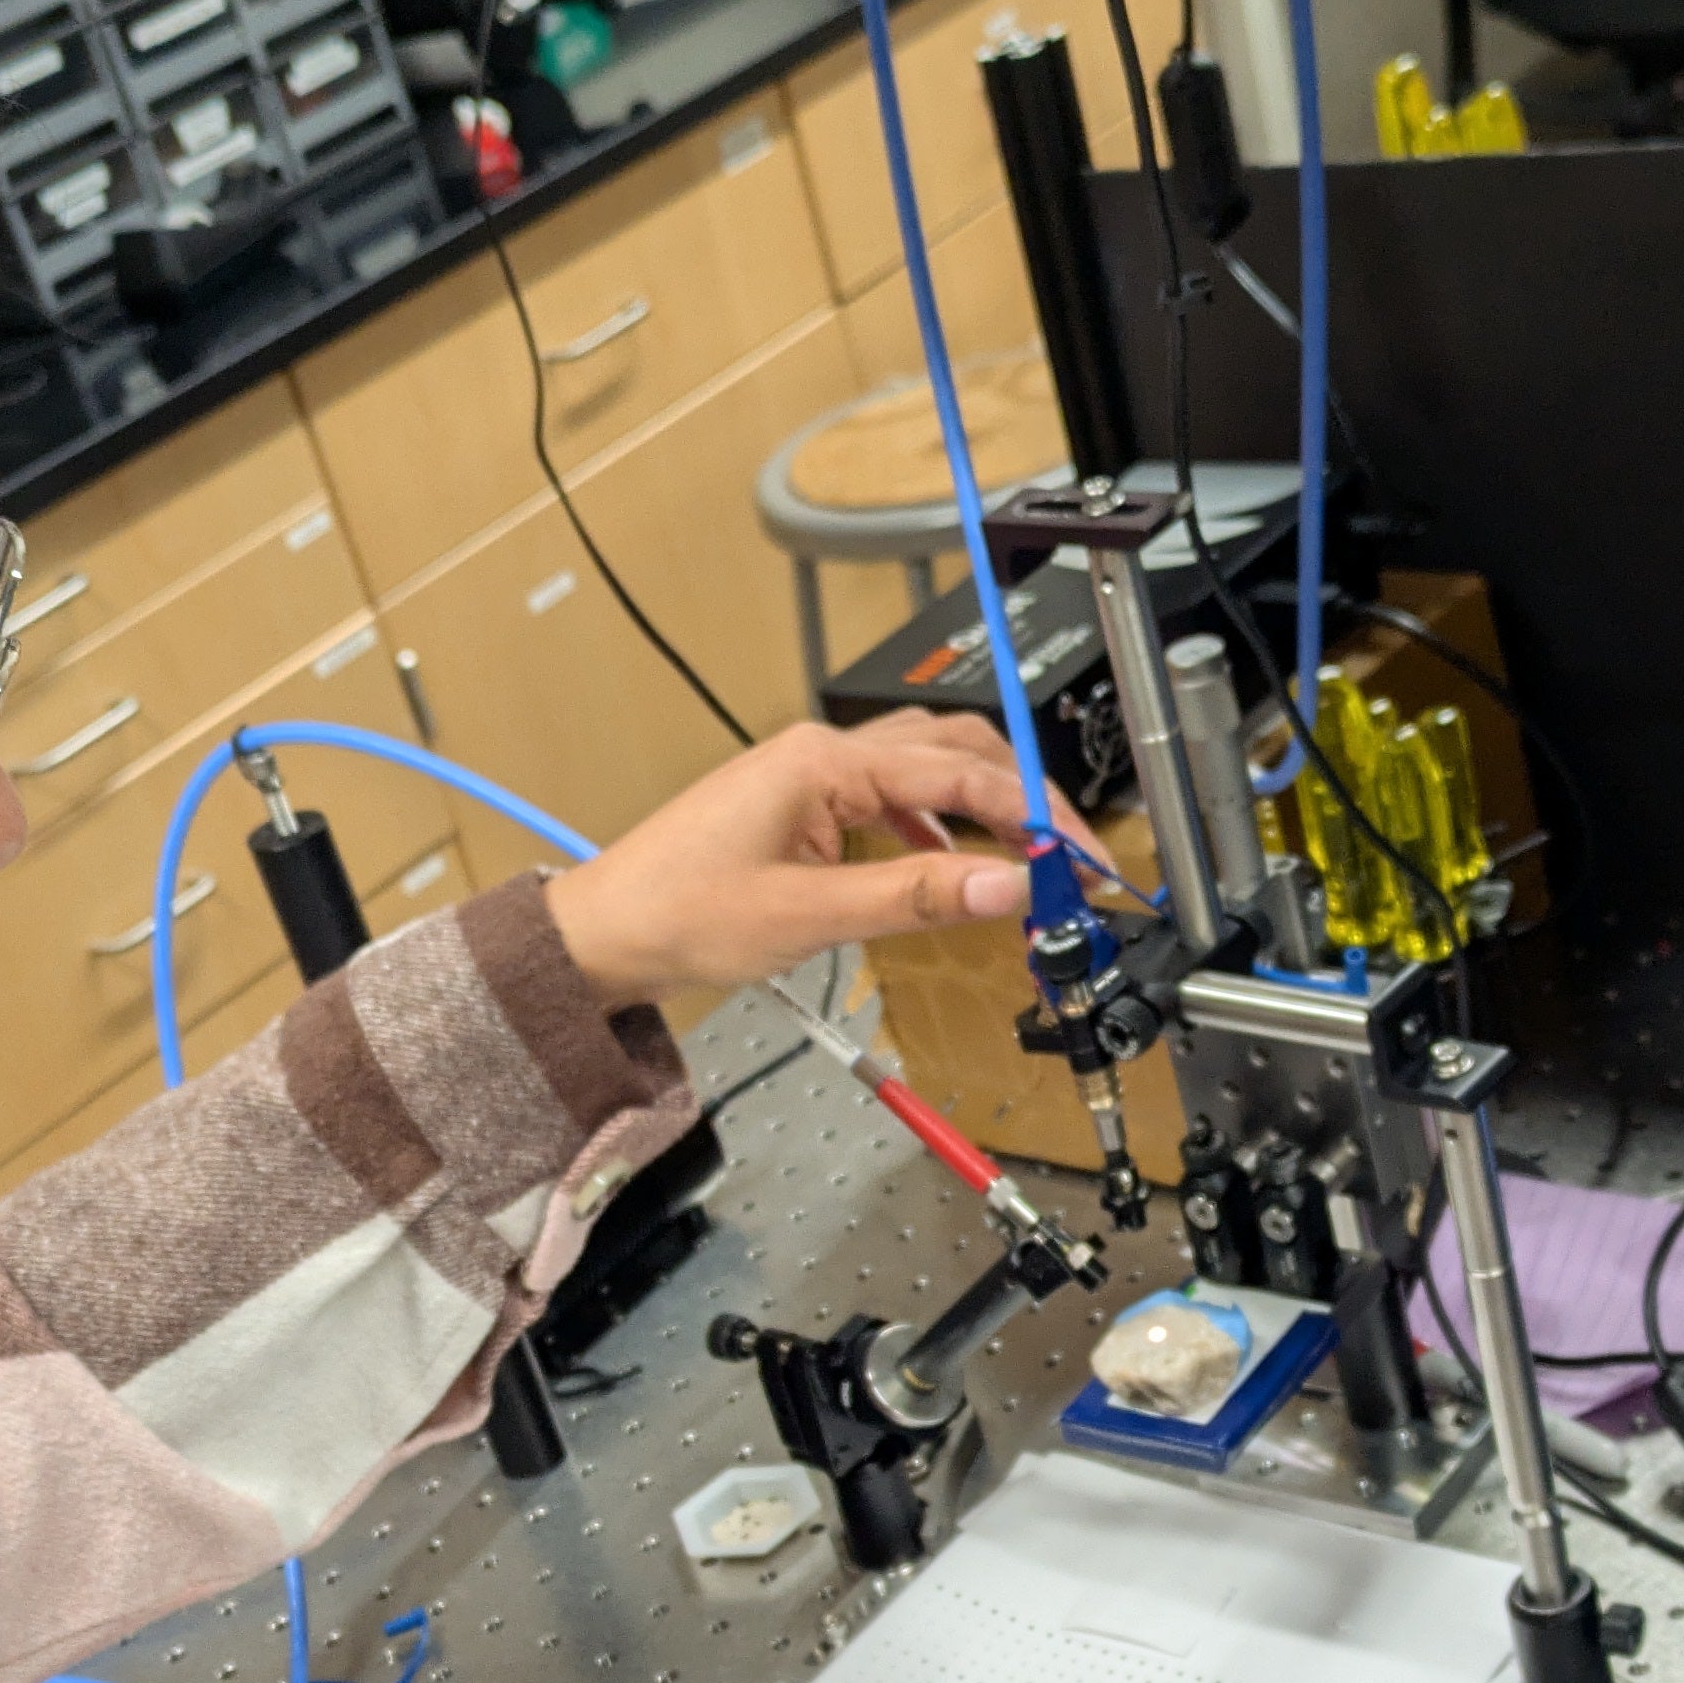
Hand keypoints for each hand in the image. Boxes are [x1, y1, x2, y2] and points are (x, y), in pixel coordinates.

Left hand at [541, 713, 1083, 1006]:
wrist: (605, 934)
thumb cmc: (677, 915)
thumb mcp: (809, 915)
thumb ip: (916, 897)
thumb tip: (1003, 885)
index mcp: (825, 762)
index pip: (962, 773)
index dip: (1035, 816)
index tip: (1078, 861)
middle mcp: (824, 754)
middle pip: (956, 748)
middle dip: (1023, 797)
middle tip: (1070, 857)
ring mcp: (814, 776)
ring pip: (928, 765)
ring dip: (985, 805)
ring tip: (1028, 858)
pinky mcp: (805, 806)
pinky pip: (895, 796)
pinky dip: (940, 824)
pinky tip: (955, 862)